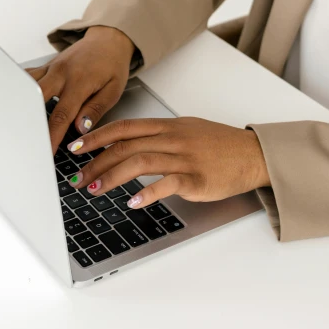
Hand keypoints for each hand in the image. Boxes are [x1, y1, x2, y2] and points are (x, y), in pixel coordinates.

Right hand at [25, 26, 135, 152]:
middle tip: (26, 143)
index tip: (46, 152)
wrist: (108, 40)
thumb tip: (80, 128)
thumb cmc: (112, 65)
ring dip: (21, 105)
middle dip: (30, 123)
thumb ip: (96, 109)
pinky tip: (14, 102)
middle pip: (36, 100)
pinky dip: (20, 89)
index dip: (52, 136)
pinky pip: (28, 78)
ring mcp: (50, 68)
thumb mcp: (113, 90)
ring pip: (27, 87)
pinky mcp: (46, 67)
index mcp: (79, 81)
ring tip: (14, 126)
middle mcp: (61, 74)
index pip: (62, 115)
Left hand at [66, 117, 269, 206]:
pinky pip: (168, 183)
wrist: (252, 154)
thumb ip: (156, 135)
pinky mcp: (197, 178)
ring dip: (112, 177)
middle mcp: (172, 138)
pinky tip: (133, 203)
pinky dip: (148, 193)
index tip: (76, 147)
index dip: (96, 136)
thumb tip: (125, 145)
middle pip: (126, 146)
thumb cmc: (218, 145)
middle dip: (96, 162)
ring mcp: (184, 157)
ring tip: (95, 190)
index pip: (124, 127)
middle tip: (77, 177)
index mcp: (167, 125)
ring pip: (140, 161)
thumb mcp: (184, 130)